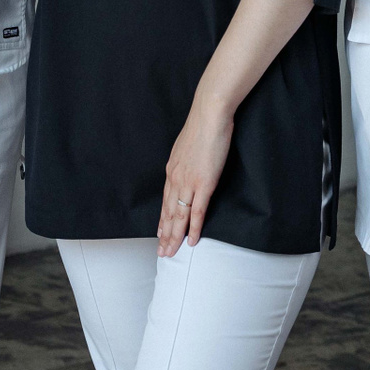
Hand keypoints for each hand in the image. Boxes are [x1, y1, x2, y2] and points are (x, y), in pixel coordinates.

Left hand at [158, 100, 232, 256]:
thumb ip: (186, 161)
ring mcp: (189, 182)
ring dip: (175, 237)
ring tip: (171, 253)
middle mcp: (176, 178)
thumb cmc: (202, 128)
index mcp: (172, 170)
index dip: (163, 220)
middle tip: (162, 253)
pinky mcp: (204, 183)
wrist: (209, 115)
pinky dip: (193, 228)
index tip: (160, 234)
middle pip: (168, 213)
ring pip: (179, 216)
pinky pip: (197, 211)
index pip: (165, 201)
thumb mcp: (188, 147)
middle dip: (165, 234)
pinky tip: (191, 241)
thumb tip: (188, 167)